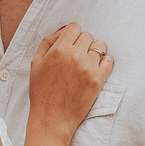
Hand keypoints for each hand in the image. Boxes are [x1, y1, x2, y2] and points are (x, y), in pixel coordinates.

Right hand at [28, 23, 113, 138]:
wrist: (52, 118)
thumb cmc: (41, 91)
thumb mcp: (36, 63)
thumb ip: (48, 42)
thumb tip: (63, 31)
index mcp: (59, 50)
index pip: (74, 27)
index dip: (71, 34)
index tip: (70, 43)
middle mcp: (75, 56)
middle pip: (87, 35)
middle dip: (81, 43)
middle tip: (75, 55)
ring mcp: (89, 68)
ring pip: (100, 45)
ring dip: (94, 51)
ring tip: (86, 62)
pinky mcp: (98, 80)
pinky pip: (109, 60)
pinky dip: (103, 62)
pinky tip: (94, 69)